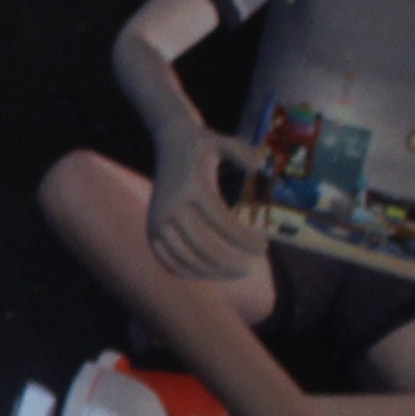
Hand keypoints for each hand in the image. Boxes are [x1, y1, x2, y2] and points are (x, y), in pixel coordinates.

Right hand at [145, 137, 265, 281]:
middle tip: (252, 268)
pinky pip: (167, 260)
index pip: (222, 222)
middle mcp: (171, 207)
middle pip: (203, 246)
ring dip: (212, 272)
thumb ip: (241, 151)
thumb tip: (257, 167)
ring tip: (235, 273)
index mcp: (192, 188)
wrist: (169, 144)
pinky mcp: (151, 230)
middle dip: (230, 262)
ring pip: (185, 258)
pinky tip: (208, 274)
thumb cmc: (202, 145)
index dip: (244, 240)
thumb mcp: (222, 141)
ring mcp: (158, 221)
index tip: (263, 248)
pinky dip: (187, 272)